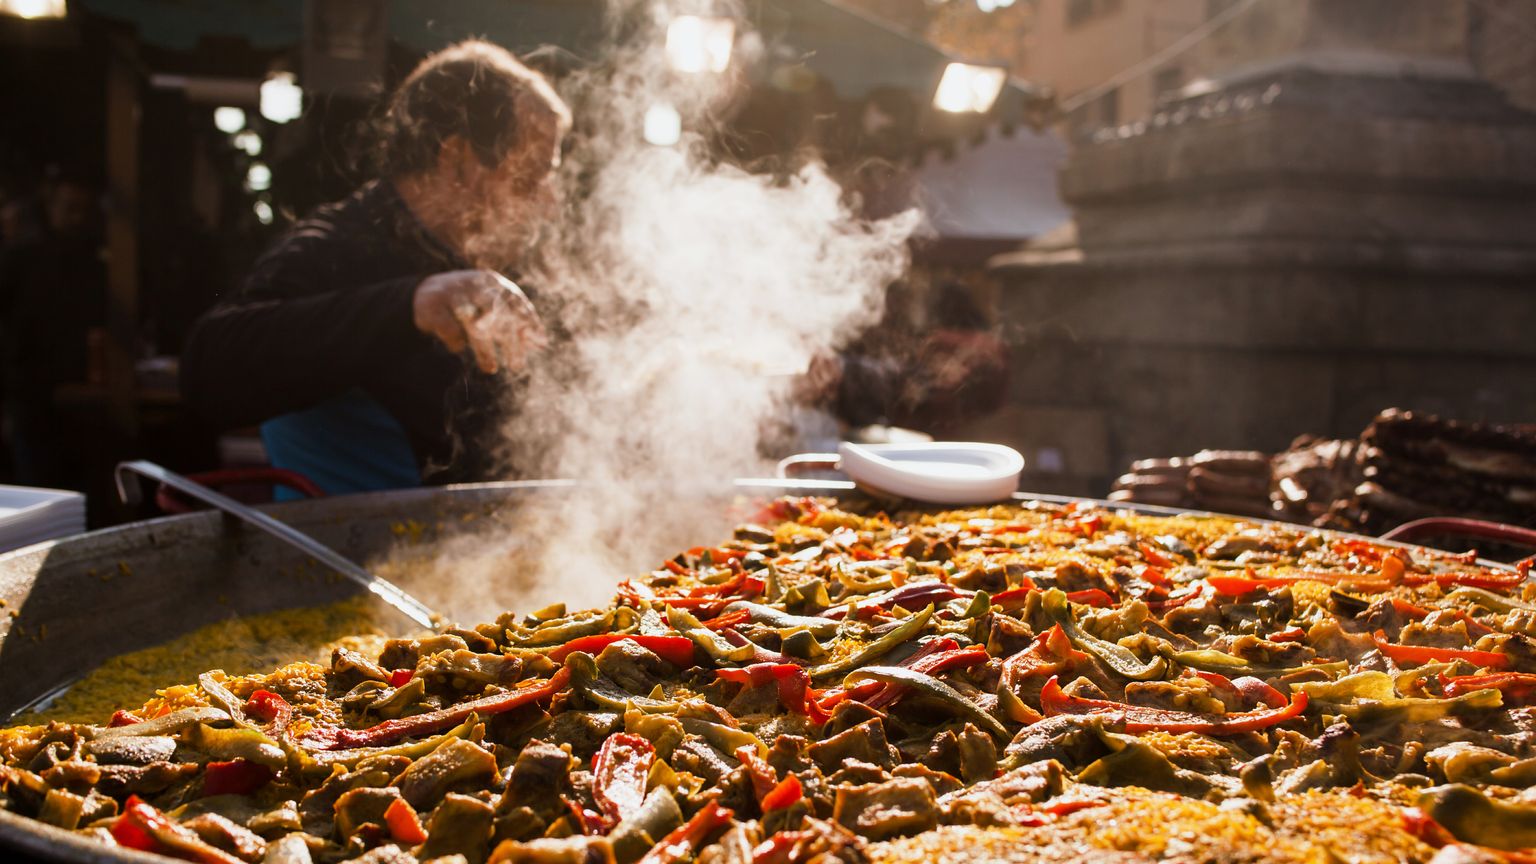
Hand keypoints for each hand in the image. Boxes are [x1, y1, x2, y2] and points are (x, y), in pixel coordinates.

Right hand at [413, 270, 548, 373]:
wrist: (426, 294)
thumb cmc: (470, 305)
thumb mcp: (494, 308)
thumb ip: (517, 322)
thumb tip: (542, 343)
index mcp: (492, 281)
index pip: (516, 301)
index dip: (530, 323)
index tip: (539, 344)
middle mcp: (473, 284)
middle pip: (498, 314)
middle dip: (510, 343)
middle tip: (517, 367)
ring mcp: (452, 294)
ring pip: (474, 325)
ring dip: (484, 350)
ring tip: (491, 368)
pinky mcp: (432, 307)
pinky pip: (450, 331)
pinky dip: (456, 343)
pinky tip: (459, 349)